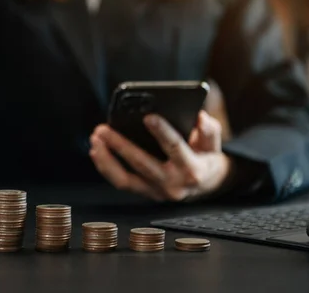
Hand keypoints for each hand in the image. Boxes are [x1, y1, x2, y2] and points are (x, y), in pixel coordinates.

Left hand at [89, 111, 232, 201]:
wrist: (205, 186)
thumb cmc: (205, 157)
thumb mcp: (214, 143)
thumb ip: (209, 129)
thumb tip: (200, 116)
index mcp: (192, 169)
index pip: (175, 148)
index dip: (162, 132)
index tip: (148, 117)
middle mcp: (172, 184)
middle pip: (142, 164)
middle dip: (121, 145)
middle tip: (103, 129)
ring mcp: (156, 191)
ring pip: (125, 179)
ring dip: (106, 159)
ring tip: (95, 139)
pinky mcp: (144, 193)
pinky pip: (121, 182)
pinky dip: (106, 167)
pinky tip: (96, 150)